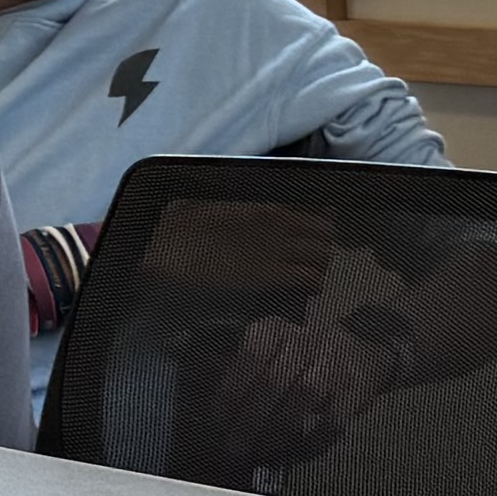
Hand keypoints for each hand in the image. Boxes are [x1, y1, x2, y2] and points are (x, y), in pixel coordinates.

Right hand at [181, 205, 341, 298]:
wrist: (171, 247)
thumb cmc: (186, 225)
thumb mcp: (220, 206)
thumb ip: (245, 210)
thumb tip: (259, 214)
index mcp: (267, 207)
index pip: (314, 215)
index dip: (321, 227)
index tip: (318, 236)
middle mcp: (278, 225)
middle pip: (324, 236)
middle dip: (323, 247)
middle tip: (315, 257)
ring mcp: (276, 250)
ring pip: (322, 257)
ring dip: (320, 266)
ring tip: (312, 274)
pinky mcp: (269, 275)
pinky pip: (308, 278)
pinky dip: (313, 284)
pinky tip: (308, 289)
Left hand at [211, 306, 396, 465]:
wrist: (362, 354)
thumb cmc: (302, 359)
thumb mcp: (268, 353)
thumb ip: (237, 370)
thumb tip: (203, 390)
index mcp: (274, 330)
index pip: (248, 358)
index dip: (230, 393)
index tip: (218, 422)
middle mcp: (304, 340)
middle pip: (273, 381)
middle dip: (249, 420)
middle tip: (234, 447)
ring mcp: (334, 362)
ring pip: (303, 396)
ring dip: (278, 430)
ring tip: (261, 452)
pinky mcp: (357, 388)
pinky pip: (333, 418)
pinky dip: (313, 440)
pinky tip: (296, 453)